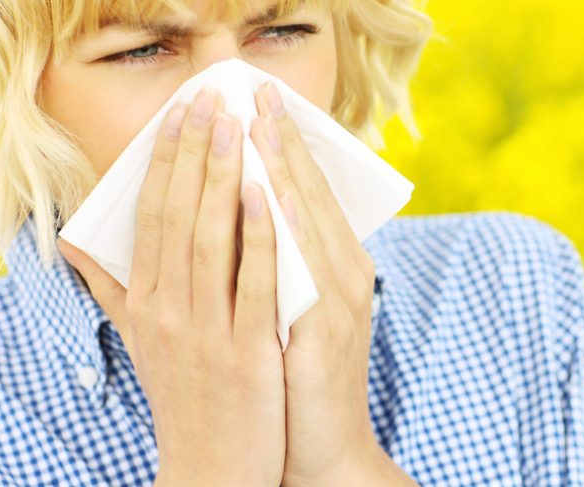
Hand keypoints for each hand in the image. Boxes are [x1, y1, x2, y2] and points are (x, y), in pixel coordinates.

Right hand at [57, 88, 285, 486]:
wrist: (212, 470)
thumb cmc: (186, 396)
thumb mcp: (141, 342)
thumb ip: (113, 291)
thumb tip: (73, 248)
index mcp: (147, 303)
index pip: (151, 217)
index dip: (165, 161)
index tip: (180, 113)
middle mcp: (168, 311)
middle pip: (177, 217)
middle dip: (193, 154)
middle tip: (209, 99)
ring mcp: (207, 332)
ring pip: (210, 241)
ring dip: (222, 179)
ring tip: (236, 128)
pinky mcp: (247, 353)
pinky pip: (254, 286)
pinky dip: (260, 238)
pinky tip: (267, 195)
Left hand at [249, 82, 416, 485]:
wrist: (322, 451)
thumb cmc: (297, 380)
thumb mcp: (288, 314)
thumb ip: (274, 267)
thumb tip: (240, 219)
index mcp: (336, 268)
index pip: (308, 195)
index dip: (286, 146)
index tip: (259, 103)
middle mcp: (344, 276)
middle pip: (310, 196)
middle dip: (283, 141)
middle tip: (256, 93)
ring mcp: (338, 302)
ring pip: (309, 222)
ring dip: (281, 168)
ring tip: (256, 124)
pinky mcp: (324, 332)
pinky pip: (301, 269)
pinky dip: (284, 227)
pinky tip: (264, 194)